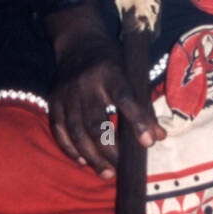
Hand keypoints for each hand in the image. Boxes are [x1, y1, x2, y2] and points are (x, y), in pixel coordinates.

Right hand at [48, 34, 166, 178]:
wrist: (77, 40)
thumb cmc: (111, 60)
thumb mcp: (130, 73)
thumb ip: (143, 105)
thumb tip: (158, 137)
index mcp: (110, 72)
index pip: (125, 99)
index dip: (137, 121)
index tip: (148, 142)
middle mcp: (86, 83)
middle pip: (96, 123)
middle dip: (109, 149)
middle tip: (121, 167)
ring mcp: (67, 93)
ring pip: (77, 132)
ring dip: (92, 156)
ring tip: (106, 173)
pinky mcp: (53, 101)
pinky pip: (59, 131)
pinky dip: (70, 149)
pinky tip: (83, 162)